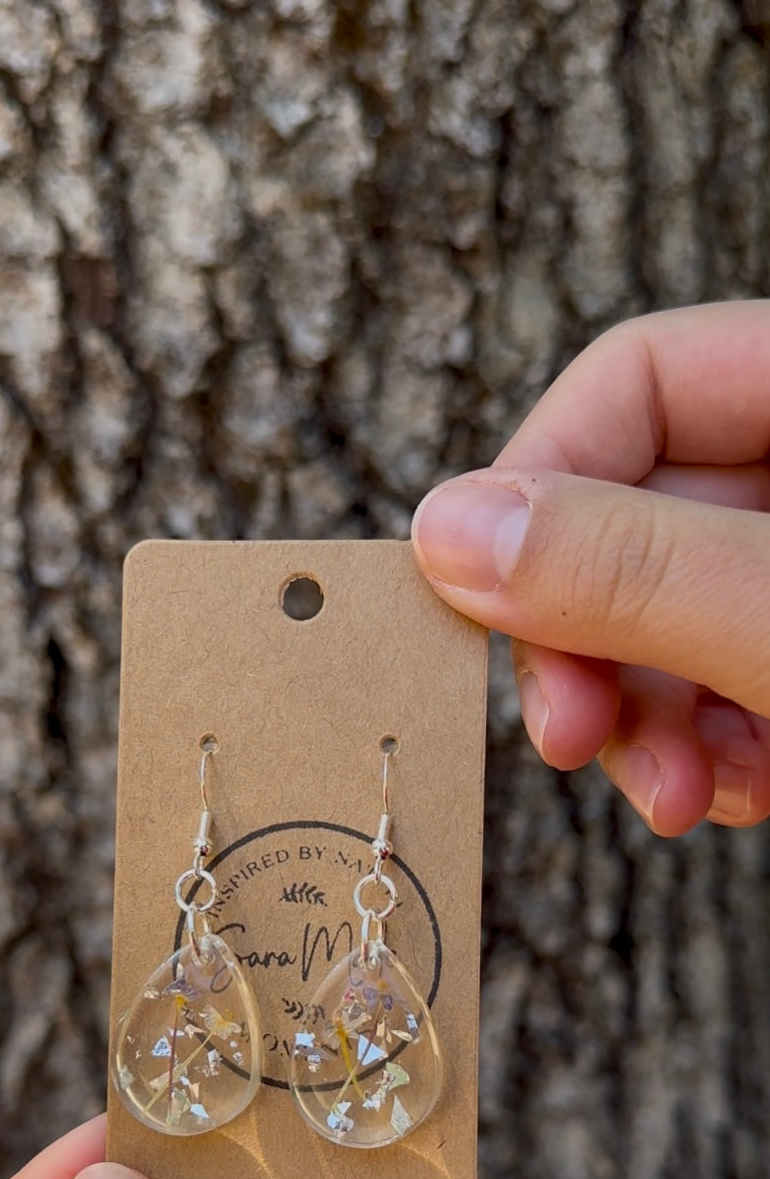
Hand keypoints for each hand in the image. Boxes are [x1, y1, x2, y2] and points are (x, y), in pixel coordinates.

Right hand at [411, 299, 769, 834]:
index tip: (484, 607)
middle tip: (570, 739)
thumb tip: (445, 530)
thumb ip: (637, 572)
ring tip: (677, 799)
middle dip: (597, 647)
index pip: (637, 379)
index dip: (540, 488)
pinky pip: (732, 679)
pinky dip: (714, 748)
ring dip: (649, 722)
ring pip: (676, 616)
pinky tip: (732, 794)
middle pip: (641, 516)